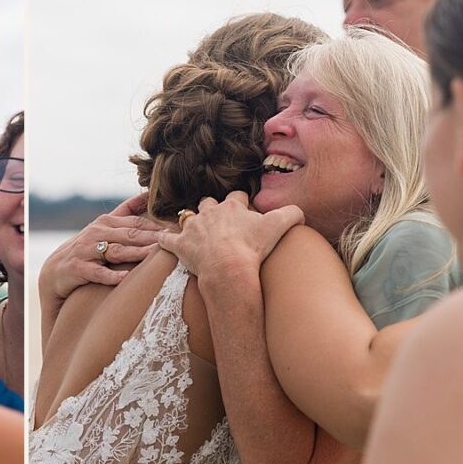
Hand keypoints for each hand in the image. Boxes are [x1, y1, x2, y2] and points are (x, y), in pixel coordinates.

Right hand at [39, 192, 167, 299]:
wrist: (56, 269)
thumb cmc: (86, 248)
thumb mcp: (104, 226)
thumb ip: (126, 210)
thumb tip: (147, 193)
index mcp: (106, 222)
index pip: (135, 222)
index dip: (156, 226)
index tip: (176, 230)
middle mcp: (96, 232)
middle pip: (130, 235)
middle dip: (151, 238)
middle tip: (172, 242)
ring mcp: (86, 250)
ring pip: (116, 251)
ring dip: (136, 253)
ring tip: (153, 256)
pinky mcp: (78, 267)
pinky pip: (97, 272)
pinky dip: (110, 275)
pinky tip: (124, 277)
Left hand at [159, 191, 303, 280]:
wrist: (229, 267)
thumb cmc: (253, 247)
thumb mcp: (280, 226)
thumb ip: (292, 214)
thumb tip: (299, 212)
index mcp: (232, 207)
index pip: (237, 196)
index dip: (241, 203)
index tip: (245, 211)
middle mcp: (210, 212)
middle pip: (209, 203)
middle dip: (213, 209)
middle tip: (220, 222)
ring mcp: (192, 228)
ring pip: (188, 217)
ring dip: (191, 222)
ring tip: (196, 230)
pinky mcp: (180, 244)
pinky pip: (166, 238)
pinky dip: (164, 239)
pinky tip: (163, 240)